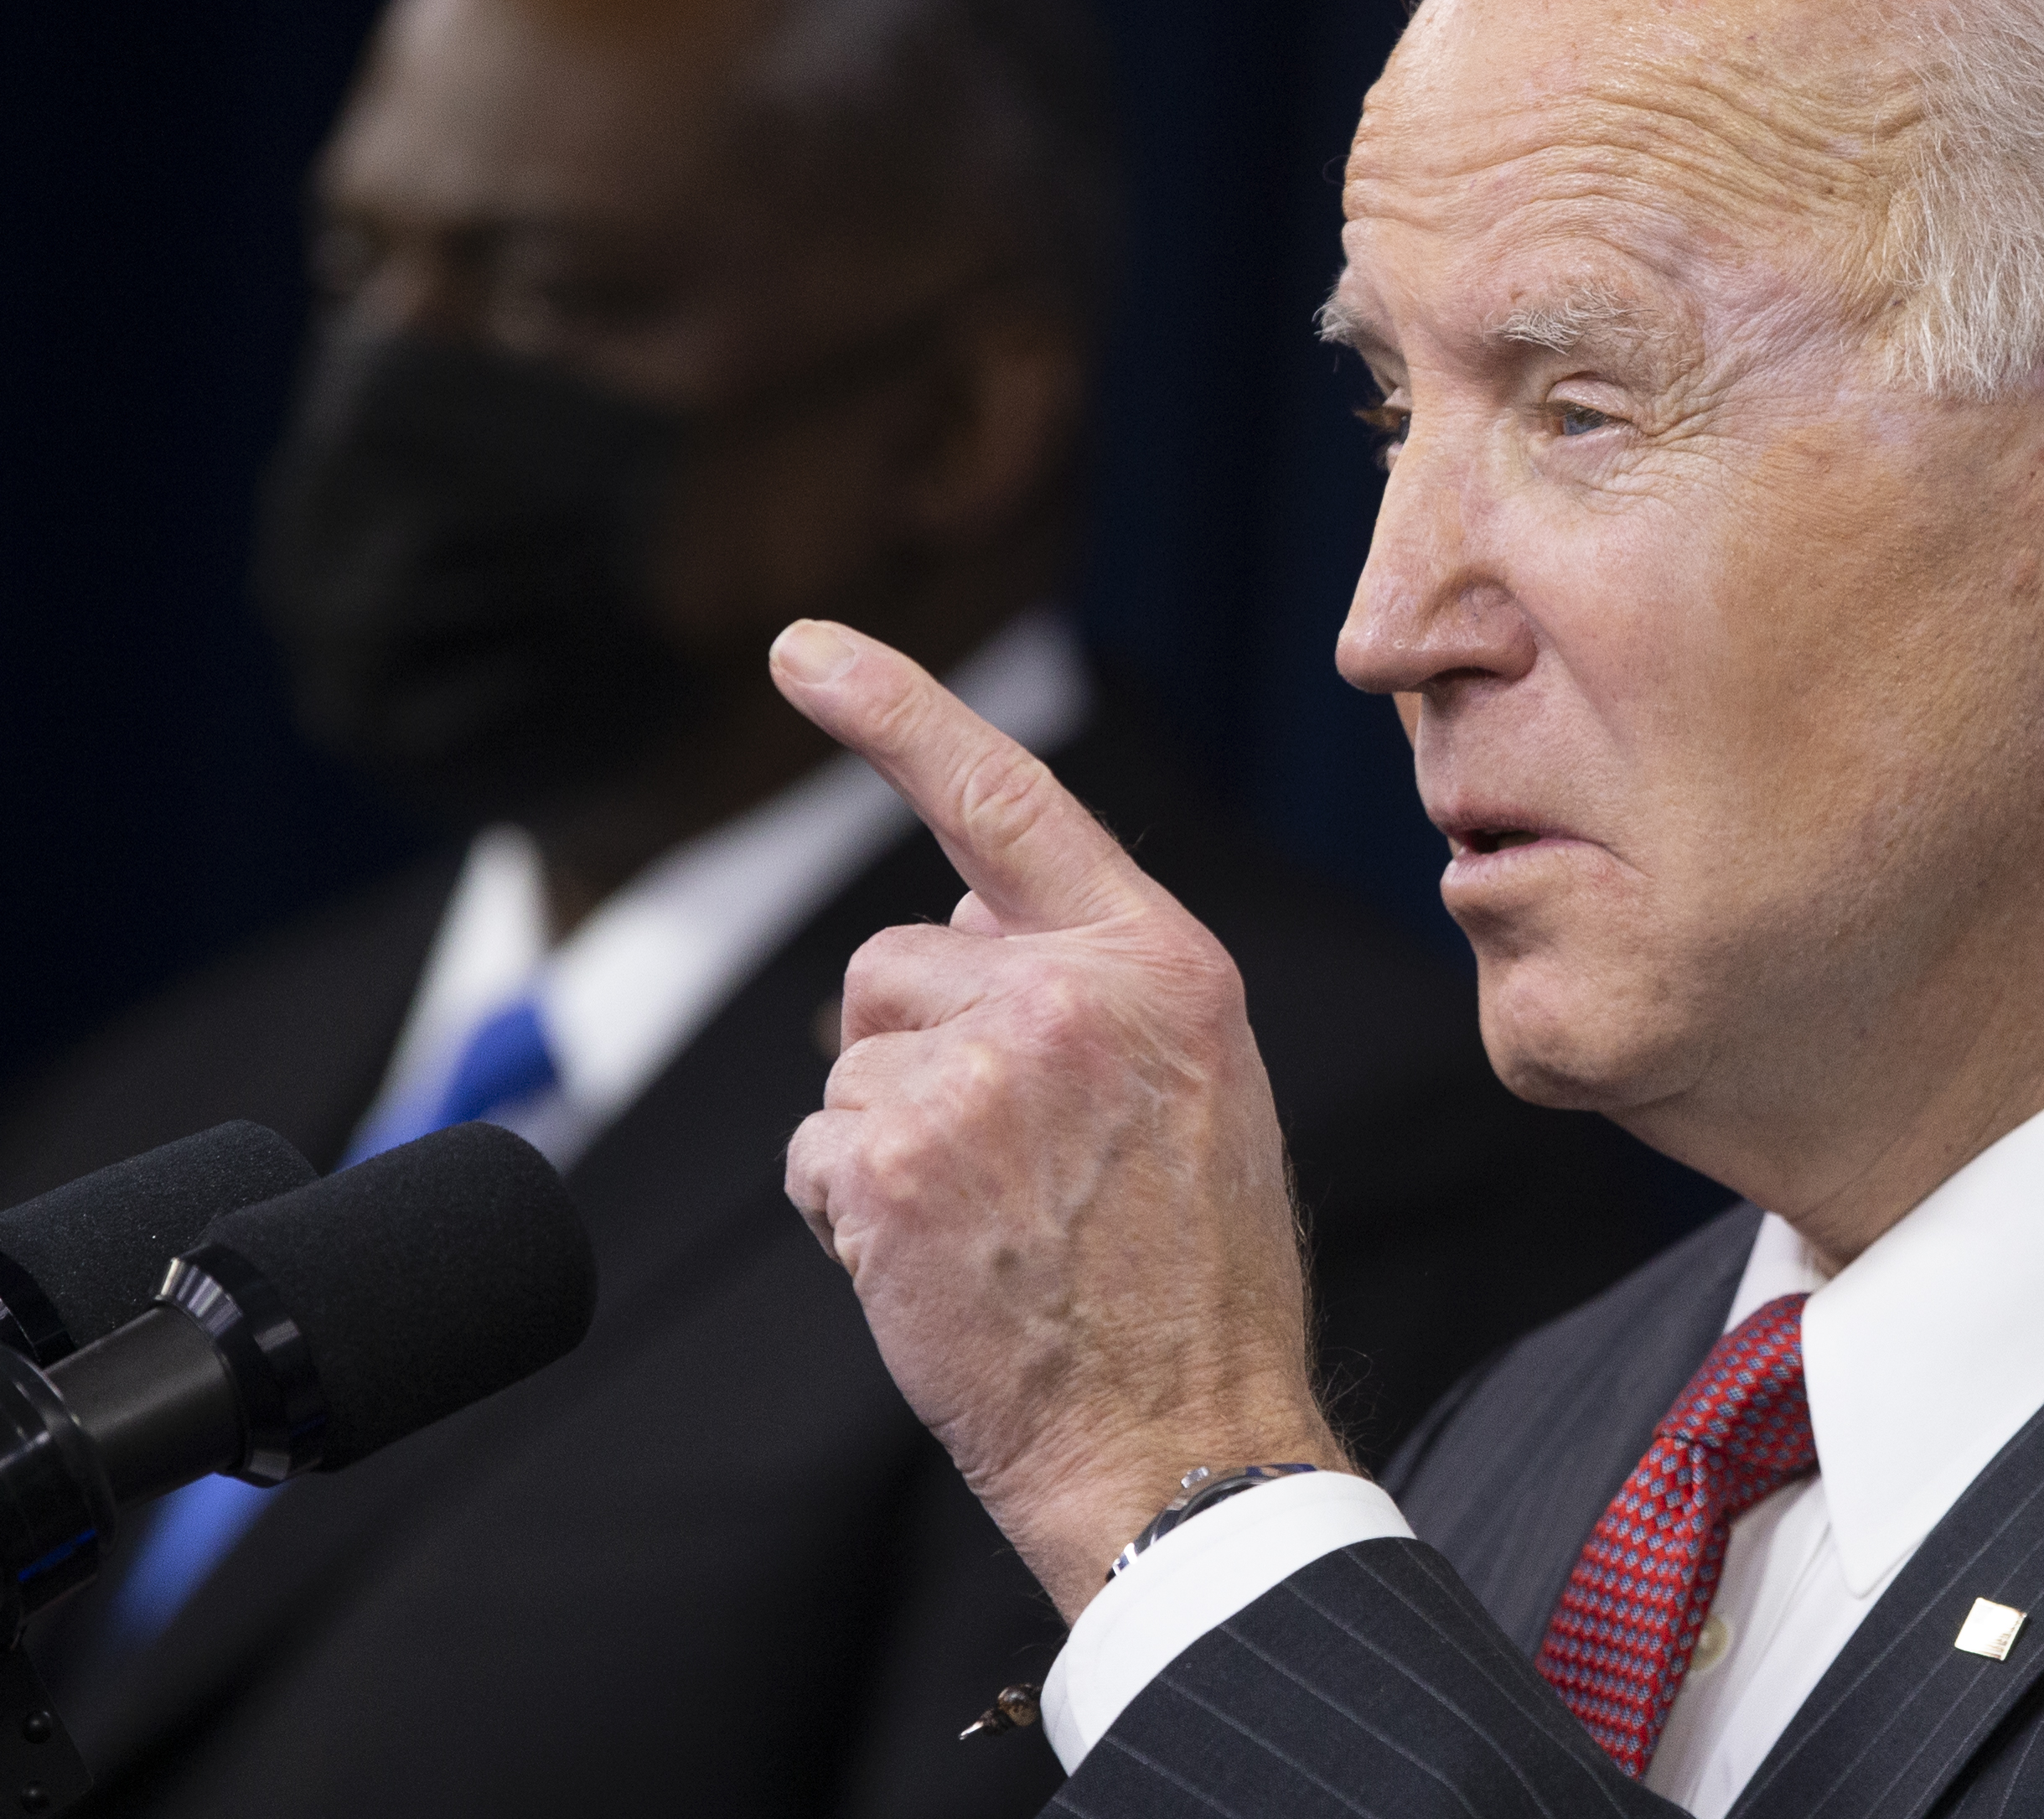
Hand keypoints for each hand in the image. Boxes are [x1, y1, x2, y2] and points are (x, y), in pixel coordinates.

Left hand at [770, 618, 1346, 1618]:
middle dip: (914, 1051)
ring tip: (991, 1225)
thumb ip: (1098, 981)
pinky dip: (852, 1216)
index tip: (800, 648)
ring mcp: (979, 1073)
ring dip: (886, 1141)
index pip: (1007, 794)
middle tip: (1011, 1170)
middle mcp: (1074, 992)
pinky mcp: (890, 1161)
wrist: (1184, 1440)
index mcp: (1164, 960)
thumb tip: (966, 915)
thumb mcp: (1199, 1087)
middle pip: (898, 961)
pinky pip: (816, 1153)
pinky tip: (942, 1267)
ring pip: (851, 1060)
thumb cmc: (1192, 1280)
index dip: (892, 708)